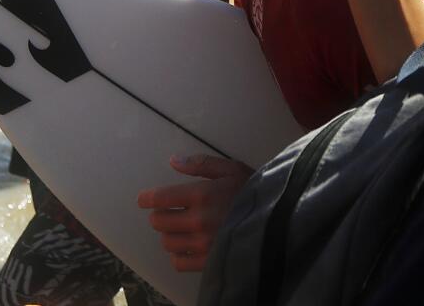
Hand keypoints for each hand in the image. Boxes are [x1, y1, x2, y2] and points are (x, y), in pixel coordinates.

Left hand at [137, 154, 253, 271]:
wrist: (278, 220)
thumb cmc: (253, 191)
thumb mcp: (230, 169)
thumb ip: (200, 164)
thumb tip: (172, 161)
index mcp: (201, 194)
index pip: (160, 198)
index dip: (147, 198)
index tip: (144, 200)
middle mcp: (198, 220)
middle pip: (158, 222)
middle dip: (160, 215)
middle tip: (169, 212)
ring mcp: (203, 244)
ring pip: (167, 243)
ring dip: (169, 235)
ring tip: (180, 229)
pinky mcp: (209, 261)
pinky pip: (179, 262)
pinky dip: (178, 255)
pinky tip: (187, 246)